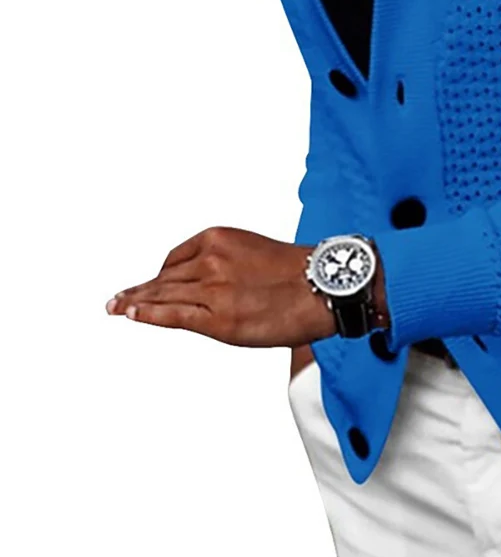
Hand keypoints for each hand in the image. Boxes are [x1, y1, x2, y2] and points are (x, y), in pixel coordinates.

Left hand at [105, 226, 338, 347]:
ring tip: (118, 306)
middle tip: (118, 298)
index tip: (150, 283)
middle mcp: (210, 259)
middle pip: (165, 277)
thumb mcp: (254, 251)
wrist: (325, 287)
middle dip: (141, 289)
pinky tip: (130, 313)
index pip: (177, 257)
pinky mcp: (216, 318)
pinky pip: (171, 315)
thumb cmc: (299, 273)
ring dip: (136, 301)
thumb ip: (226, 262)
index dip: (161, 274)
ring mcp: (211, 289)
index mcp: (219, 238)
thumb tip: (210, 282)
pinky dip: (146, 314)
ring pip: (163, 295)